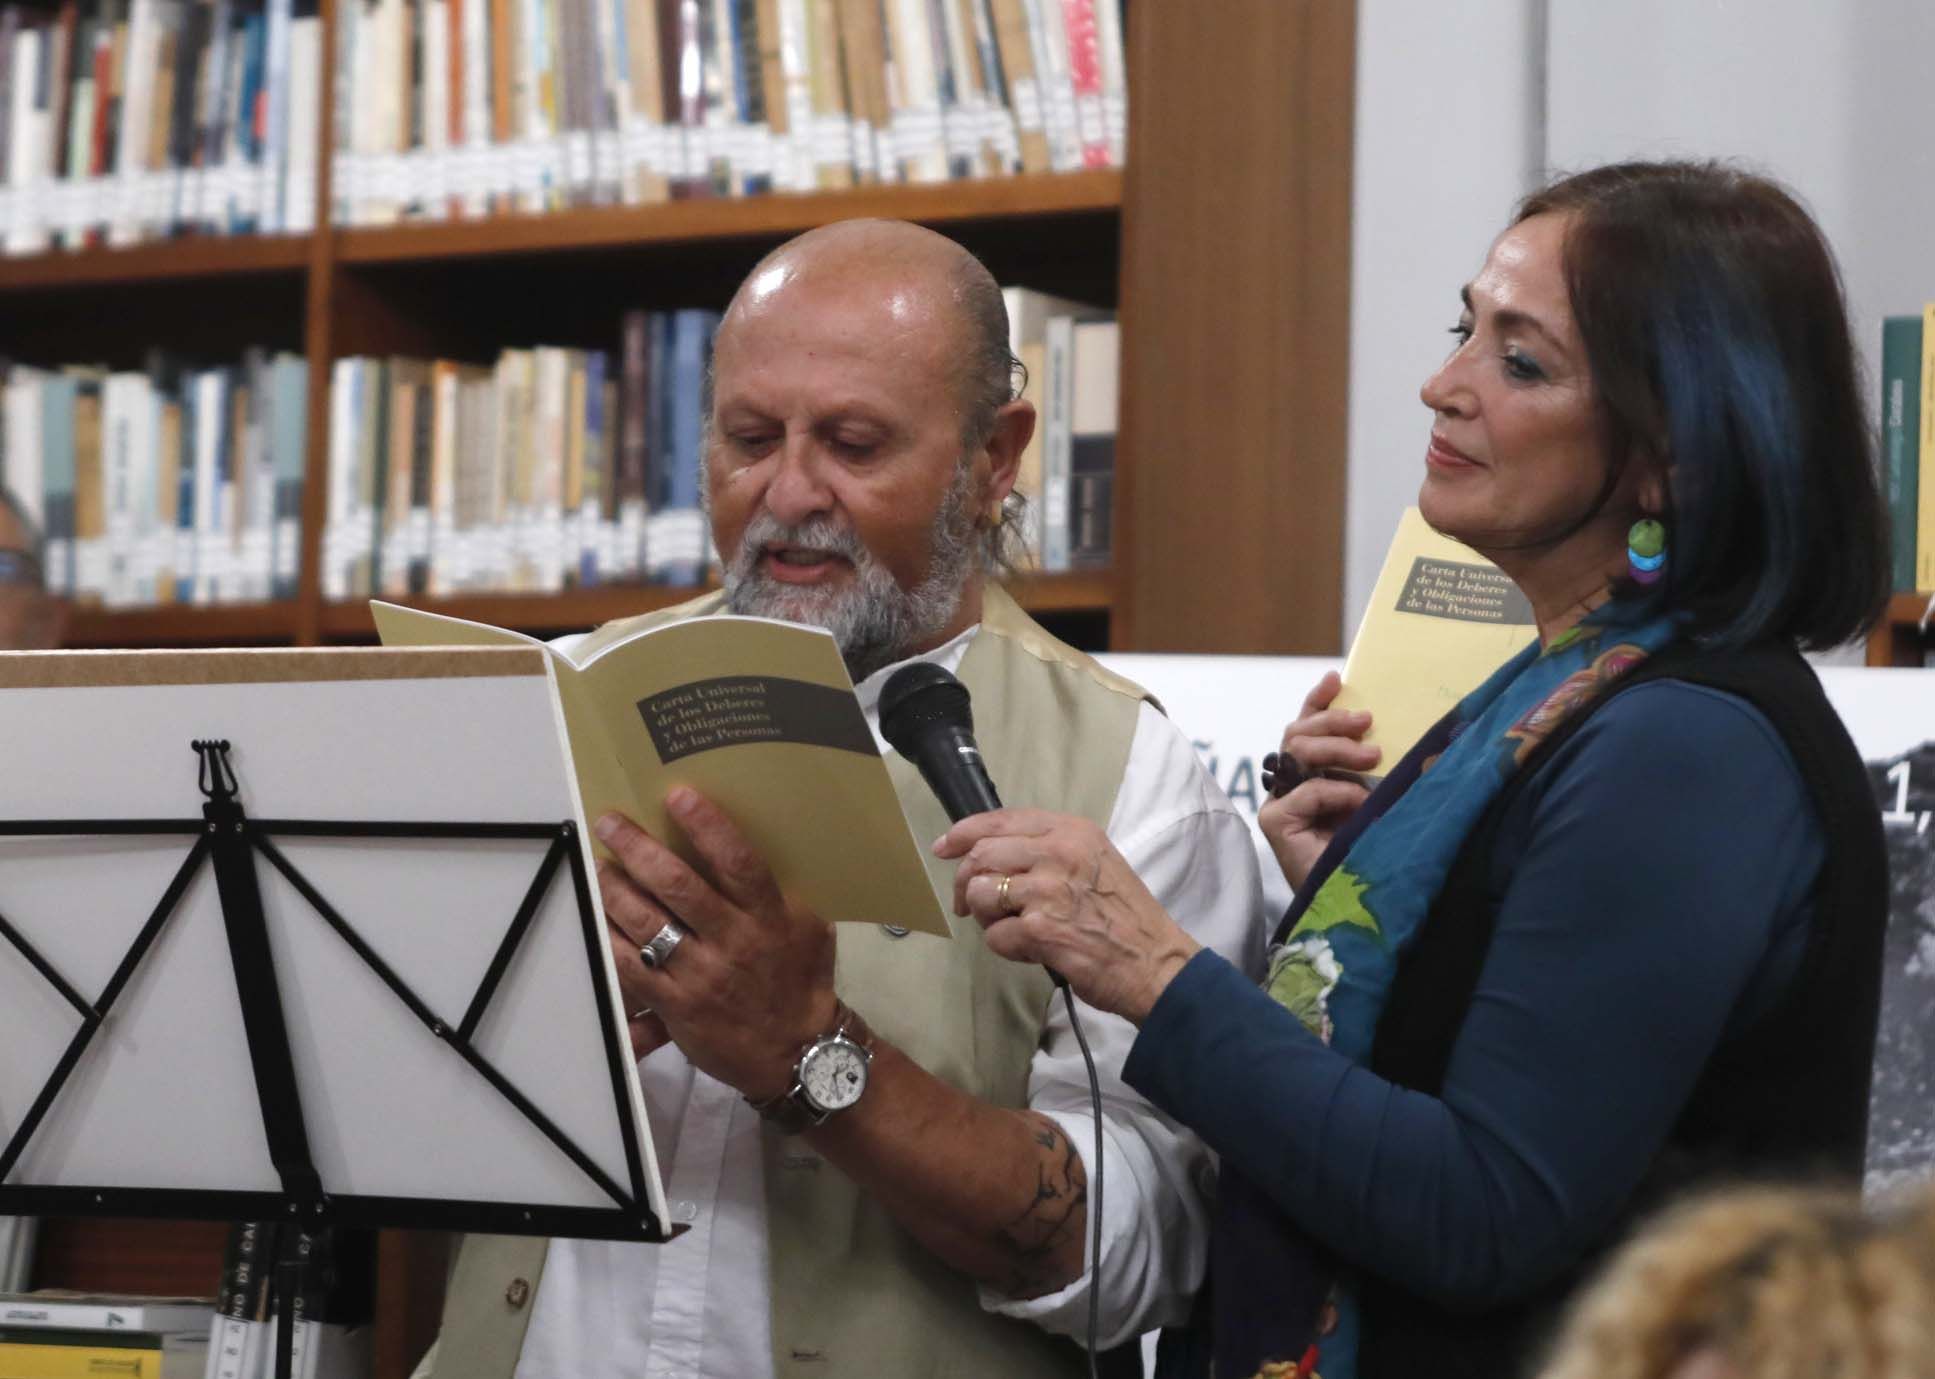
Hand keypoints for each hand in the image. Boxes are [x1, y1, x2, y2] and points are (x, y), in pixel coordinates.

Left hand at [594, 788, 837, 1100]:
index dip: (707, 827)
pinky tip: (598, 917)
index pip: (738, 863)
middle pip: (678, 887)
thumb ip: (780, 893)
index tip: (678, 796)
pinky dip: (609, 938)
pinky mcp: (675, 1005)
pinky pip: (630, 966)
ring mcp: (700, 975)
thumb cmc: (802, 981)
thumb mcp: (810, 928)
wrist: (797, 1053)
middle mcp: (733, 942)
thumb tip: (742, 850)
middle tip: (610, 822)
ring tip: (599, 865)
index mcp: (769, 918)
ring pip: (645, 922)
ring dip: (614, 888)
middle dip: (638, 849)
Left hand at [933, 809, 1199, 1024]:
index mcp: (1071, 831)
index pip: (1001, 820)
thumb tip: (993, 854)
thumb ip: (1050, 851)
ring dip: (987, 918)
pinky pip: (995, 936)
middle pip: (980, 855)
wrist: (1157, 963)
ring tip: (1013, 929)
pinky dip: (1006, 948)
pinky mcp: (1041, 930)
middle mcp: (1058, 853)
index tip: (944, 847)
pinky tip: (1032, 950)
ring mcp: (1048, 891)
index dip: (963, 833)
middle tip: (969, 906)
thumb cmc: (1126, 917)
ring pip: (981, 894)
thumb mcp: (1095, 862)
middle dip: (966, 883)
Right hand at [1258, 671, 1376, 889]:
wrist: (1359, 905)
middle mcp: (1291, 786)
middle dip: (1333, 721)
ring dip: (1336, 747)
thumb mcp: (1376, 797)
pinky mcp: (1276, 824)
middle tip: (1368, 724)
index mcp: (1313, 776)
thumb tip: (1382, 728)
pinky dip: (1335, 791)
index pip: (1306, 728)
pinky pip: (1304, 791)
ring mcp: (1281, 804)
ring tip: (1372, 757)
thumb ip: (1369, 767)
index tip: (1337, 678)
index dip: (1318, 701)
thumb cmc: (1373, 851)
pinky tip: (1357, 803)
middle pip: (1297, 733)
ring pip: (1295, 751)